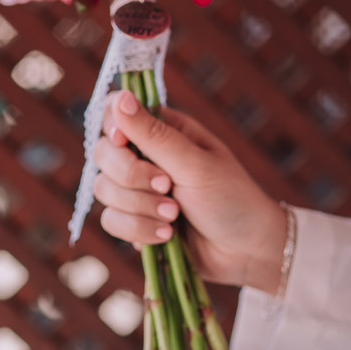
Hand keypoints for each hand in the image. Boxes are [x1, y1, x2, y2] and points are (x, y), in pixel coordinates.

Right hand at [93, 90, 286, 294]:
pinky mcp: (135, 221)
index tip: (124, 142)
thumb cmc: (231, 197)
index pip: (118, 112)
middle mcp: (146, 156)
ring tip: (174, 216)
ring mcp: (138, 190)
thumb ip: (154, 135)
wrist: (246, 251)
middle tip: (167, 187)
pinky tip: (166, 236)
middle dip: (132, 176)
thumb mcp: (195, 164)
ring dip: (139, 207)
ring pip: (104, 190)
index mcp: (164, 131)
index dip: (113, 125)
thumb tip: (121, 98)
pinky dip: (137, 230)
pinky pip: (111, 221)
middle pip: (104, 154)